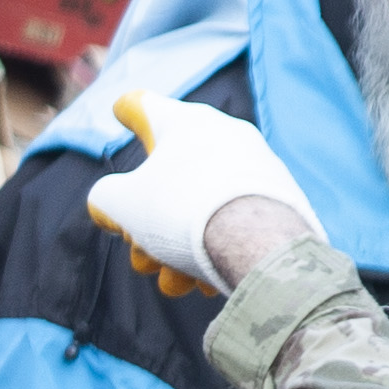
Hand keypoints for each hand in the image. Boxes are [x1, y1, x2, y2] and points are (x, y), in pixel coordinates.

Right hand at [90, 94, 319, 293]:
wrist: (258, 242)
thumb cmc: (182, 213)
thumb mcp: (123, 205)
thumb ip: (107, 200)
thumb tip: (109, 206)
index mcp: (182, 123)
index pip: (144, 107)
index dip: (127, 110)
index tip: (122, 111)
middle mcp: (223, 135)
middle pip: (172, 174)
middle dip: (149, 222)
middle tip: (141, 253)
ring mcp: (256, 165)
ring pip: (202, 206)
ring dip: (180, 247)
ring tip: (174, 281)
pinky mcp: (282, 197)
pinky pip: (236, 220)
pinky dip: (217, 248)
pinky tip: (207, 282)